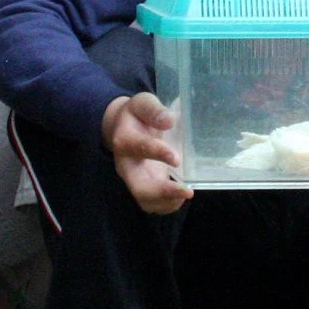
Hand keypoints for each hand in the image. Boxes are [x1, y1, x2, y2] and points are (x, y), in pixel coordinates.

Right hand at [101, 93, 190, 213]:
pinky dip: (168, 204)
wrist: (122, 128)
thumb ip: (153, 110)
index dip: (158, 153)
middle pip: (139, 187)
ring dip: (168, 202)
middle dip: (163, 192)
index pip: (140, 148)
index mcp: (125, 140)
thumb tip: (169, 120)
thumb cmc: (136, 115)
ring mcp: (133, 179)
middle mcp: (126, 165)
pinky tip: (182, 195)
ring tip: (187, 193)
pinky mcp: (143, 187)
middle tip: (187, 190)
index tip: (177, 158)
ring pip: (146, 201)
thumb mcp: (142, 103)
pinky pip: (152, 204)